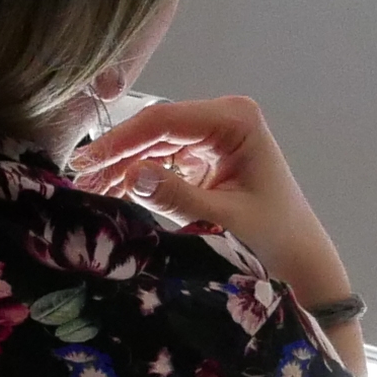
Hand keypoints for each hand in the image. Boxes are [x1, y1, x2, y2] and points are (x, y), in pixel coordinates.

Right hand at [77, 94, 361, 348]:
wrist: (298, 259)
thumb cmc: (271, 237)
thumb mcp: (221, 218)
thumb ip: (176, 196)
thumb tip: (131, 175)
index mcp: (235, 120)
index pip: (165, 120)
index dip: (121, 140)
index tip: (85, 162)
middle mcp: (224, 117)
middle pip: (156, 127)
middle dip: (117, 152)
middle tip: (78, 177)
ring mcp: (213, 134)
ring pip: (154, 142)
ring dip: (123, 164)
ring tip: (89, 189)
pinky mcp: (204, 153)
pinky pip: (163, 157)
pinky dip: (138, 174)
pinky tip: (112, 191)